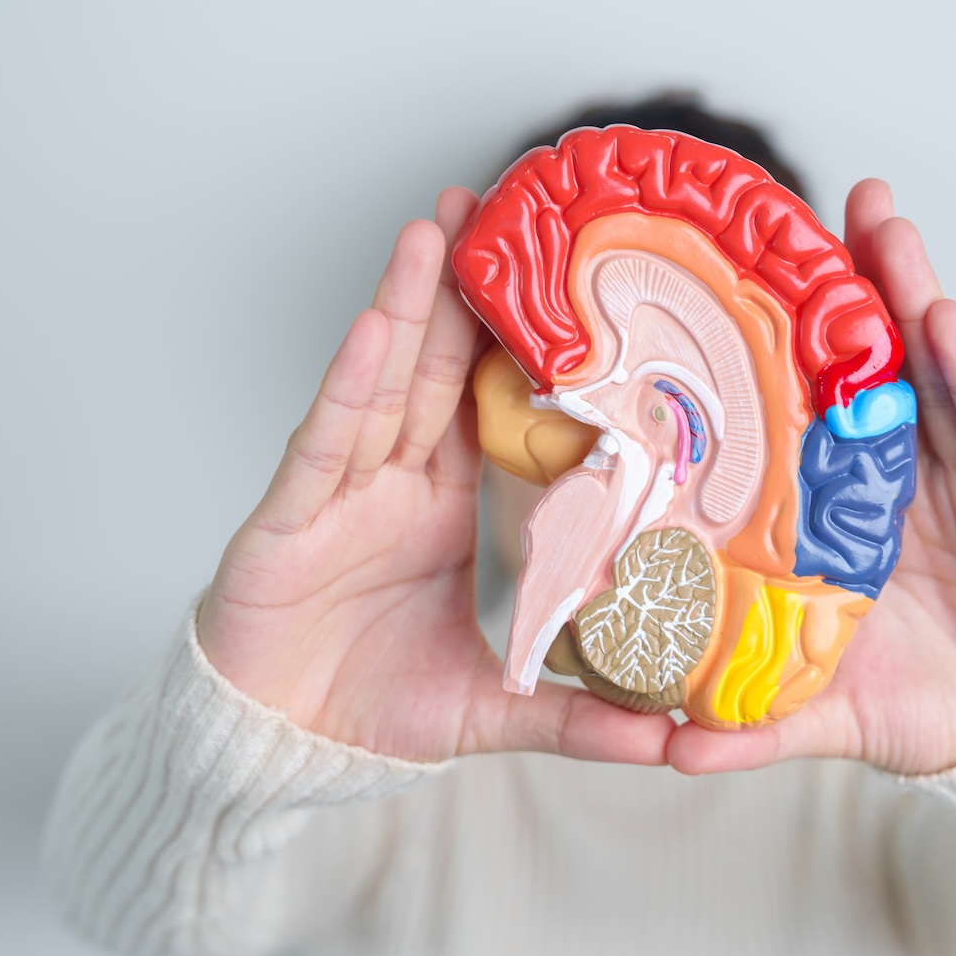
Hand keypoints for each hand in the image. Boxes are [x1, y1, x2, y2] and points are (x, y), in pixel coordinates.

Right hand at [197, 189, 675, 765]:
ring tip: (436, 227)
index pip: (492, 410)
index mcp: (444, 509)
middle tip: (496, 204)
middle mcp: (393, 486)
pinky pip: (323, 444)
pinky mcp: (289, 521)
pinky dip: (348, 385)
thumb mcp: (495, 710)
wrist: (277, 751)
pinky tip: (372, 327)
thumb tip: (678, 741)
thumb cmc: (370, 711)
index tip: (566, 282)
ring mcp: (339, 496)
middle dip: (460, 289)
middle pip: (435, 371)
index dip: (521, 348)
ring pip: (381, 384)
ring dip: (406, 305)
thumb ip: (580, 717)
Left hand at [668, 181, 955, 775]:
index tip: (707, 283)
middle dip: (830, 285)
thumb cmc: (920, 704)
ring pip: (924, 369)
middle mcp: (890, 477)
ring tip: (873, 218)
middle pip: (855, 366)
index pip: (787, 416)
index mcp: (830, 509)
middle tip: (790, 207)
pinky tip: (943, 316)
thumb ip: (750, 723)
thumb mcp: (822, 712)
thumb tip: (663, 752)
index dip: (756, 354)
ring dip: (903, 291)